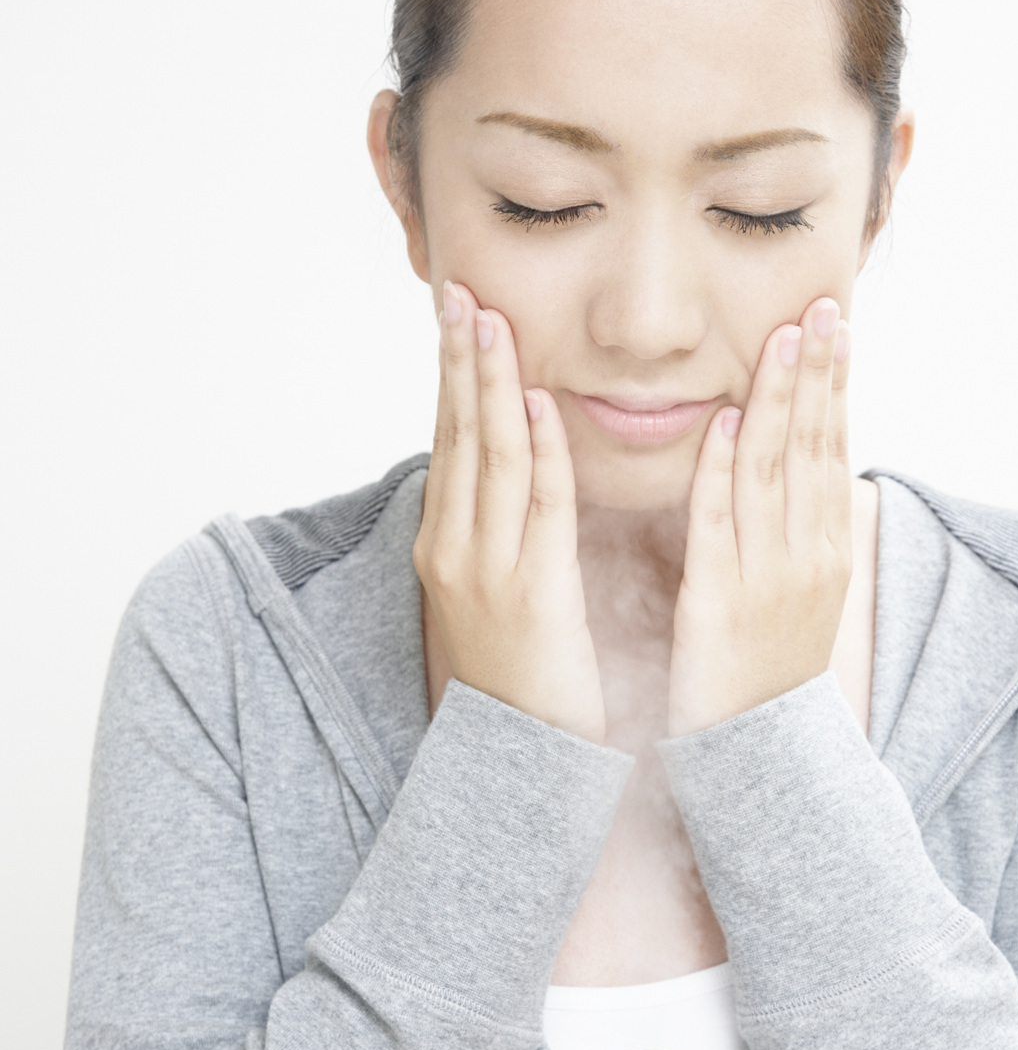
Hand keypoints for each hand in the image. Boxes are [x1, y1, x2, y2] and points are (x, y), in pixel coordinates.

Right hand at [413, 280, 607, 744]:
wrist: (516, 755)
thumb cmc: (516, 670)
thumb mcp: (491, 588)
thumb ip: (496, 527)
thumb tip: (511, 468)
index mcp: (446, 541)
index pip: (450, 441)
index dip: (453, 376)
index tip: (458, 316)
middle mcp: (454, 546)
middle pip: (459, 436)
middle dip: (461, 361)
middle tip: (461, 294)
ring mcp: (485, 569)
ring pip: (490, 458)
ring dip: (491, 385)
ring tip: (491, 322)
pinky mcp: (528, 592)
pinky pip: (536, 507)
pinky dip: (538, 451)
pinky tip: (537, 403)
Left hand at [666, 296, 851, 737]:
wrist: (762, 752)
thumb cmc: (771, 665)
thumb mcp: (801, 588)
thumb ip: (796, 525)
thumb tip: (797, 464)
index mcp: (826, 546)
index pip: (832, 446)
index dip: (834, 382)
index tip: (834, 323)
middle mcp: (808, 553)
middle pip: (812, 445)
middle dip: (816, 372)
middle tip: (821, 306)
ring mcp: (769, 576)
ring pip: (773, 471)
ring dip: (775, 400)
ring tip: (781, 340)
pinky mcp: (720, 601)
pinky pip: (720, 525)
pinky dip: (721, 471)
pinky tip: (721, 424)